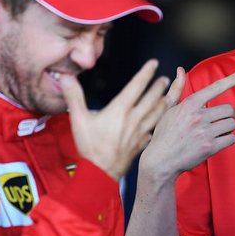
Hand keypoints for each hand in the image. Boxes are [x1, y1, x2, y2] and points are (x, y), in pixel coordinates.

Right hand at [59, 59, 170, 181]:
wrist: (101, 172)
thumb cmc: (90, 146)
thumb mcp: (78, 119)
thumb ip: (73, 96)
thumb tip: (65, 78)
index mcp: (120, 109)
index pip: (137, 86)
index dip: (146, 73)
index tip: (154, 63)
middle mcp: (134, 118)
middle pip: (152, 98)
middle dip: (159, 87)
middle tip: (165, 79)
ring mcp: (140, 132)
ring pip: (157, 114)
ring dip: (164, 102)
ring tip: (169, 95)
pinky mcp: (141, 144)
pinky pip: (153, 130)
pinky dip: (159, 124)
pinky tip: (159, 123)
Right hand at [140, 68, 234, 183]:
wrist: (161, 160)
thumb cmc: (164, 133)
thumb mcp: (168, 108)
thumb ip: (177, 88)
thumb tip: (180, 70)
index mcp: (189, 104)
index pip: (215, 87)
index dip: (233, 79)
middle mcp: (198, 116)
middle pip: (229, 109)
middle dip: (228, 115)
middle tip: (219, 120)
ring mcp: (204, 132)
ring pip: (231, 124)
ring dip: (227, 128)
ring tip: (215, 132)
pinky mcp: (210, 148)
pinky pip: (231, 139)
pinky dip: (227, 140)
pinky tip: (216, 141)